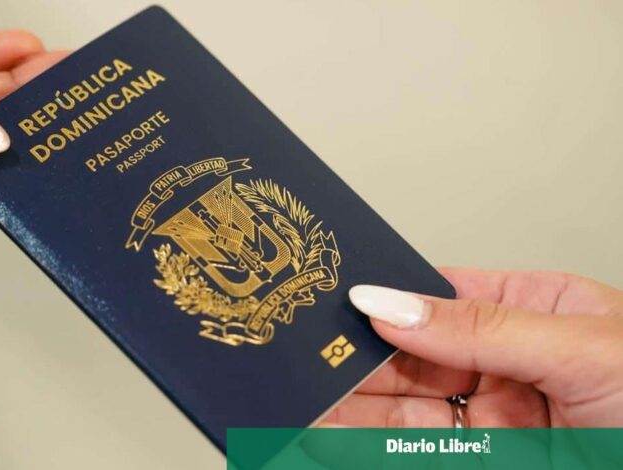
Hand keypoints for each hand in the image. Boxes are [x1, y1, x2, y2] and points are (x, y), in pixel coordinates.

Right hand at [323, 268, 622, 426]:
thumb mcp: (583, 349)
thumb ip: (480, 328)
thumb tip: (392, 301)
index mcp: (534, 311)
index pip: (441, 294)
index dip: (388, 295)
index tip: (337, 298)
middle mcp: (505, 363)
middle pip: (411, 353)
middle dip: (358, 356)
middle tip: (306, 357)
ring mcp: (492, 419)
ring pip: (402, 406)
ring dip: (350, 405)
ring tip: (303, 400)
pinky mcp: (480, 460)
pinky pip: (412, 450)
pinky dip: (367, 446)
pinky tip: (329, 438)